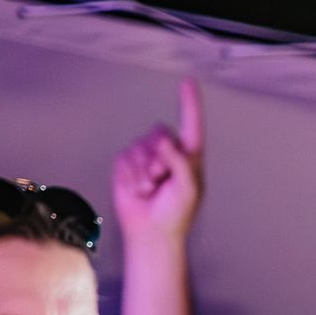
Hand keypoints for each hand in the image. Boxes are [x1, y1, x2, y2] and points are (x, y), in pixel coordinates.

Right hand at [112, 79, 204, 243]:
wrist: (150, 231)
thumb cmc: (175, 214)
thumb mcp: (188, 188)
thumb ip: (180, 161)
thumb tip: (164, 139)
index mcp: (189, 157)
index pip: (190, 125)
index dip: (189, 104)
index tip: (187, 83)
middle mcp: (168, 153)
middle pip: (158, 133)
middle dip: (157, 157)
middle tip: (161, 180)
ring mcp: (146, 157)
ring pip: (140, 146)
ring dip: (143, 170)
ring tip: (151, 189)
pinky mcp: (127, 164)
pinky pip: (125, 157)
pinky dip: (131, 175)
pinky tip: (139, 189)